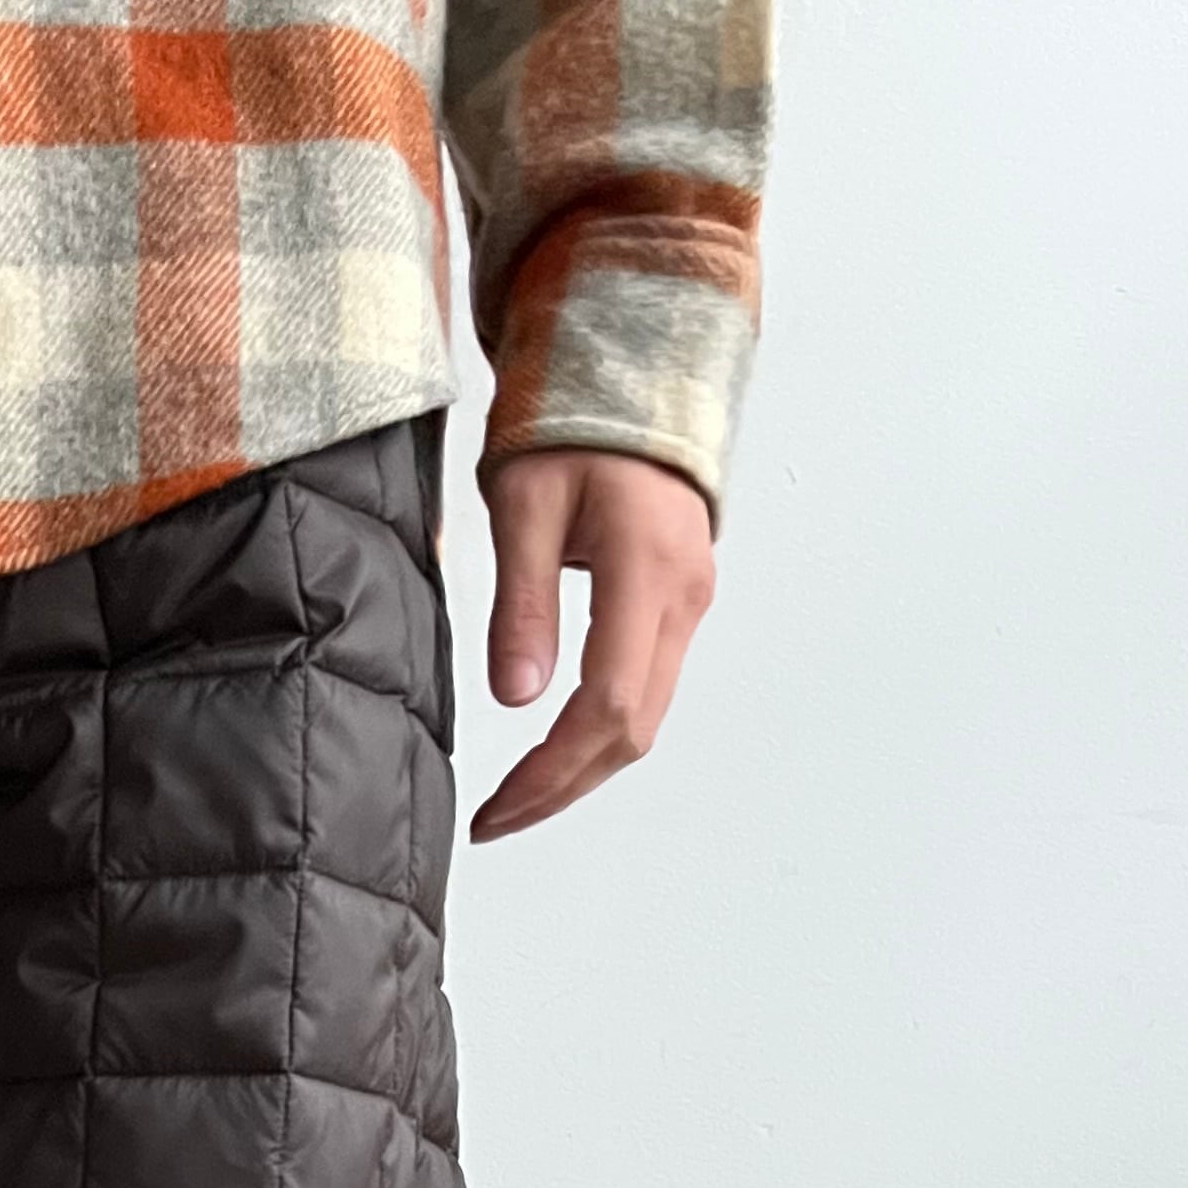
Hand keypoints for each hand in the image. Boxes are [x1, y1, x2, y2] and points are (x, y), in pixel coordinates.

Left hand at [471, 449, 715, 842]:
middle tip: (497, 821)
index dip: (551, 771)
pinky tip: (554, 749)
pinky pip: (645, 688)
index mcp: (648, 572)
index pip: (606, 706)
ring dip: (582, 768)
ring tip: (518, 799)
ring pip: (644, 717)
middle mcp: (684, 596)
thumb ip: (521, 603)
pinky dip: (600, 732)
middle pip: (632, 731)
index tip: (498, 808)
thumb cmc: (573, 419)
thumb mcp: (524, 503)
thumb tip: (515, 698)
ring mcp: (689, 601)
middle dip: (563, 787)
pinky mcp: (678, 600)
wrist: (631, 366)